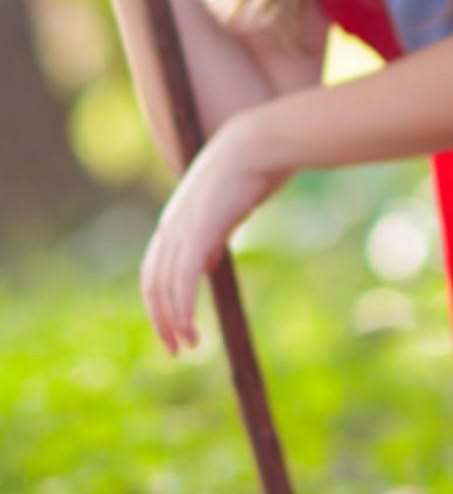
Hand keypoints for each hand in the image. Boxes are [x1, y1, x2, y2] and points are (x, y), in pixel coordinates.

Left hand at [140, 115, 286, 353]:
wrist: (258, 144)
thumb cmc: (252, 170)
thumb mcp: (227, 211)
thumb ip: (211, 237)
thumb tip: (204, 263)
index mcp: (177, 221)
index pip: (156, 269)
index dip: (162, 301)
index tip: (177, 326)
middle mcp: (172, 226)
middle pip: (152, 282)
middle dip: (160, 318)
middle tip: (175, 349)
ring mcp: (182, 228)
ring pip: (164, 285)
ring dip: (172, 320)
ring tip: (187, 345)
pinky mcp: (198, 232)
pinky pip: (182, 279)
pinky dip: (183, 307)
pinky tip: (192, 327)